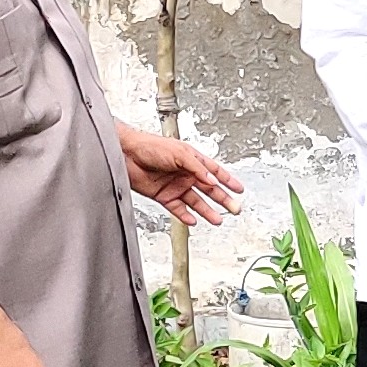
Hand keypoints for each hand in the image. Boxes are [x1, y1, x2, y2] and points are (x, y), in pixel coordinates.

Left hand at [119, 127, 243, 226]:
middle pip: (209, 189)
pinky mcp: (163, 196)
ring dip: (207, 210)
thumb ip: (197, 168)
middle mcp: (185, 174)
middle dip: (223, 199)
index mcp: (192, 160)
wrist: (127, 155)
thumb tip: (212, 180)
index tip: (239, 189)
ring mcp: (175, 186)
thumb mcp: (179, 153)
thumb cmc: (150, 146)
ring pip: (196, 201)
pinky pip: (178, 208)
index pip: (214, 171)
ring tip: (217, 219)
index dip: (228, 180)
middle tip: (234, 208)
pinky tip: (193, 220)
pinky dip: (185, 215)